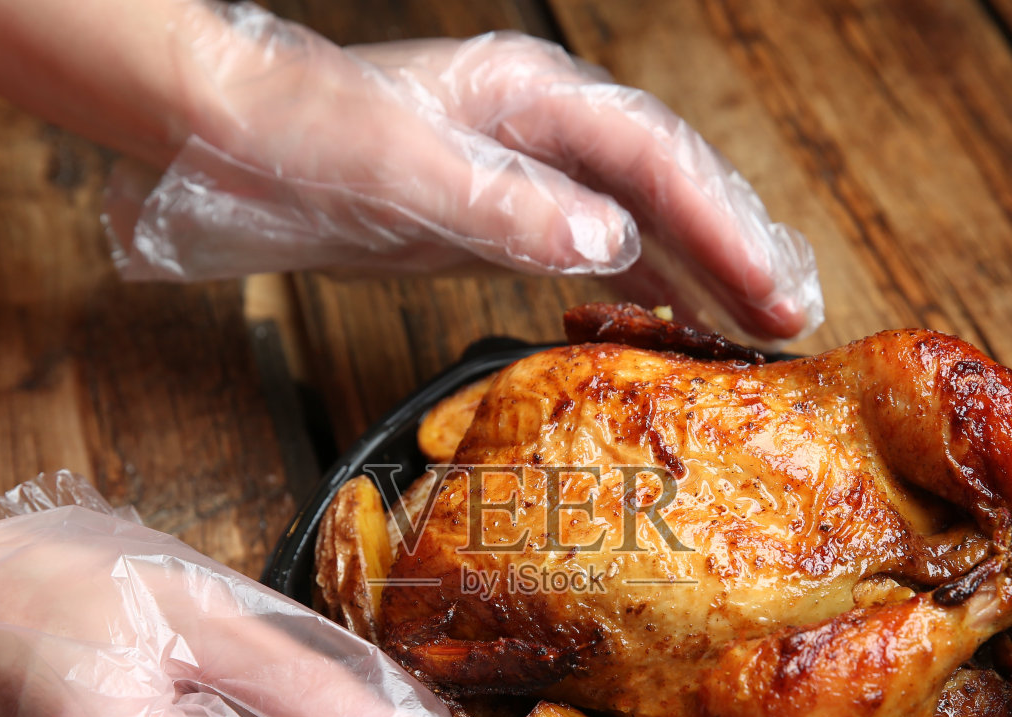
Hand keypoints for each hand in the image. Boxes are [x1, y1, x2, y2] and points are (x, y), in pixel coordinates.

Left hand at [107, 4, 822, 341]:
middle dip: (739, 246)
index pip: (658, 157)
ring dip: (701, 268)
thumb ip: (499, 203)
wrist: (213, 136)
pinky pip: (587, 247)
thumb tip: (611, 240)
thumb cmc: (292, 135)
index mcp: (528, 96)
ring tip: (759, 325)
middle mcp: (536, 126)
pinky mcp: (488, 213)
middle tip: (798, 318)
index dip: (729, 223)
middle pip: (668, 182)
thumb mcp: (394, 170)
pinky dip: (636, 283)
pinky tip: (659, 318)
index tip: (779, 289)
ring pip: (637, 215)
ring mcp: (516, 168)